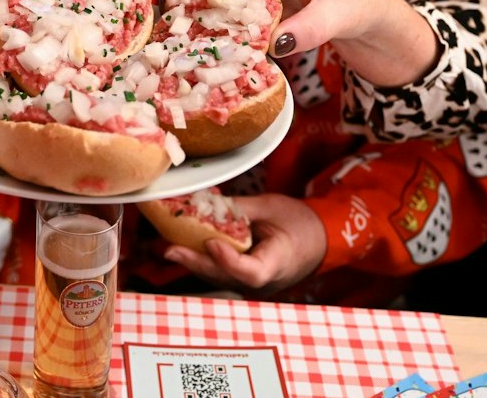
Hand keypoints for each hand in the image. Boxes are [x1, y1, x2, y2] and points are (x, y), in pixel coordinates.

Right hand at [157, 0, 437, 85]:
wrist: (360, 17)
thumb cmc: (350, 3)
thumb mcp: (335, 16)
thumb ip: (309, 29)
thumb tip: (276, 44)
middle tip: (169, 1)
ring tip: (173, 20)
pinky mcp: (247, 3)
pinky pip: (215, 3)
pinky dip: (199, 14)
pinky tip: (191, 34)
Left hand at [159, 194, 325, 294]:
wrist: (318, 241)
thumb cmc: (299, 223)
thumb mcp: (273, 207)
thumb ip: (241, 209)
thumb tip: (205, 202)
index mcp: (278, 263)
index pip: (250, 272)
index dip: (228, 261)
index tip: (211, 243)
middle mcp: (262, 281)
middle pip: (225, 277)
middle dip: (196, 263)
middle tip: (170, 250)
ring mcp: (252, 284)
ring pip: (218, 276)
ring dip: (193, 262)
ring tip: (168, 248)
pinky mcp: (242, 278)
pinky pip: (220, 271)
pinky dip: (202, 259)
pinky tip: (182, 247)